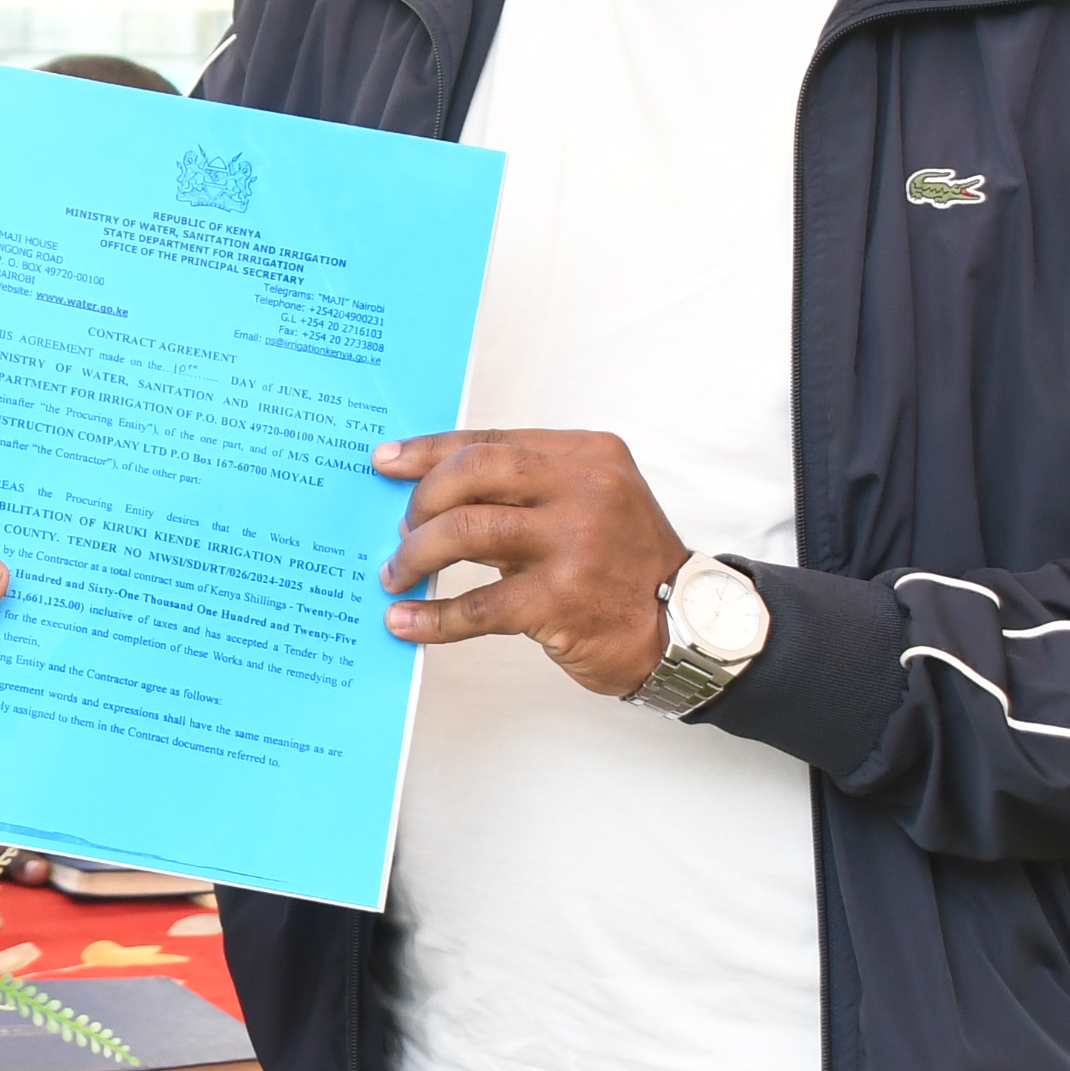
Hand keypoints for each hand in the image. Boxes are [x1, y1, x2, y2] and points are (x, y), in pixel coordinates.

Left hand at [375, 428, 688, 699]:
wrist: (683, 629)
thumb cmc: (624, 564)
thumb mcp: (588, 503)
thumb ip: (526, 489)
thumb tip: (434, 491)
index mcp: (587, 454)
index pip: (490, 441)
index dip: (429, 451)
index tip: (386, 462)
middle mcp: (585, 488)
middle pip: (472, 473)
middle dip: (421, 500)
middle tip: (402, 531)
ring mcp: (575, 543)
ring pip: (465, 531)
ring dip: (416, 555)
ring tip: (396, 574)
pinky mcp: (561, 600)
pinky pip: (476, 605)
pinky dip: (432, 616)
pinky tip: (405, 621)